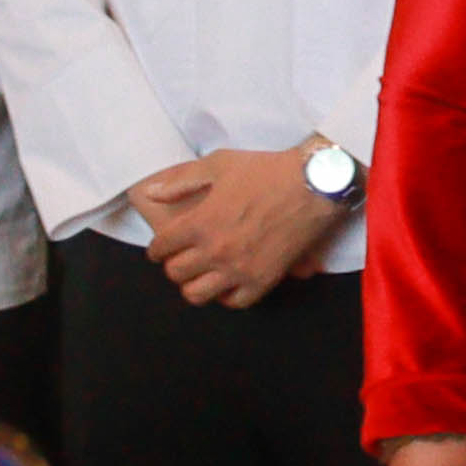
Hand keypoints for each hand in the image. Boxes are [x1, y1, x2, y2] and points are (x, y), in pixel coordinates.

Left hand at [131, 146, 342, 307]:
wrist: (314, 183)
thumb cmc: (266, 170)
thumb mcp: (219, 164)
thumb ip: (181, 180)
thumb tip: (151, 191)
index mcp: (199, 223)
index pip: (161, 247)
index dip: (158, 247)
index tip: (163, 246)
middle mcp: (215, 250)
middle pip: (175, 273)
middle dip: (174, 264)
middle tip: (183, 256)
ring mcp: (239, 268)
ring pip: (197, 294)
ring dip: (195, 283)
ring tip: (202, 273)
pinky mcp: (263, 279)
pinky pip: (234, 301)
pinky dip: (226, 295)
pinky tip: (228, 282)